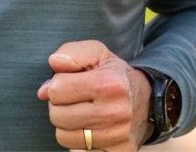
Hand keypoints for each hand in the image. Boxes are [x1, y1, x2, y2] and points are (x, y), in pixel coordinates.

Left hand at [36, 40, 152, 150]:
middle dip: (60, 105)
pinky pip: (79, 151)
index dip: (58, 84)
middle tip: (76, 99)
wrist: (148, 100)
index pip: (57, 90)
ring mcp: (116, 136)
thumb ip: (72, 54)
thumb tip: (47, 81)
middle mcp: (114, 112)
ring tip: (83, 114)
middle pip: (57, 115)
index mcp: (109, 84)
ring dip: (68, 125)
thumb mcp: (98, 54)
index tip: (70, 83)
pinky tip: (92, 129)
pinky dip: (80, 142)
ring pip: (63, 137)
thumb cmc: (116, 76)